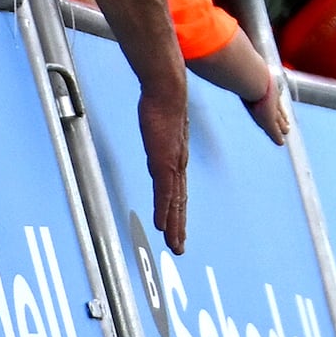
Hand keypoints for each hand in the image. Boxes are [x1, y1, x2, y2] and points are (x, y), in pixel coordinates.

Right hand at [132, 69, 193, 252]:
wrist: (168, 89)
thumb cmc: (163, 101)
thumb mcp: (161, 122)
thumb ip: (159, 133)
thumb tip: (156, 131)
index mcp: (175, 157)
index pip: (177, 190)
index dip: (177, 210)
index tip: (177, 227)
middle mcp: (176, 164)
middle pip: (178, 202)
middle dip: (178, 226)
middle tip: (179, 247)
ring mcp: (171, 164)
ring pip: (173, 202)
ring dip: (173, 225)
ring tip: (174, 244)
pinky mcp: (164, 161)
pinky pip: (164, 192)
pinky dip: (163, 210)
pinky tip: (162, 226)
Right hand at [199, 30, 296, 143]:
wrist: (252, 76)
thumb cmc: (243, 68)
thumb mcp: (236, 63)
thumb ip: (227, 56)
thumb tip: (216, 42)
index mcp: (262, 83)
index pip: (267, 93)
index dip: (270, 98)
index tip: (273, 100)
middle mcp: (269, 95)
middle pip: (275, 106)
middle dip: (280, 113)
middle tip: (286, 119)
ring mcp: (271, 107)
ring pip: (277, 118)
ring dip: (280, 124)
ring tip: (286, 130)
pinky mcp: (269, 118)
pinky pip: (274, 129)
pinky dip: (277, 134)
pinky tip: (281, 141)